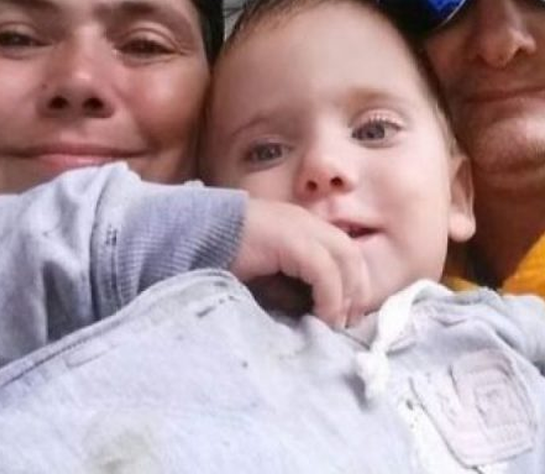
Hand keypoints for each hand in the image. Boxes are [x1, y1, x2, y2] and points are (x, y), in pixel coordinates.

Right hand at [230, 199, 370, 327]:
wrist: (189, 237)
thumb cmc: (221, 258)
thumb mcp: (266, 276)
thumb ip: (291, 287)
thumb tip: (317, 312)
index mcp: (300, 227)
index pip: (345, 252)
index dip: (353, 284)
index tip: (346, 316)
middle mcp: (305, 221)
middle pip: (351, 254)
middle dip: (356, 291)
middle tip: (345, 323)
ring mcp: (298, 225)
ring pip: (345, 257)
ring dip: (344, 294)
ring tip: (332, 323)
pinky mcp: (289, 238)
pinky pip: (323, 268)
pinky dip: (329, 295)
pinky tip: (319, 316)